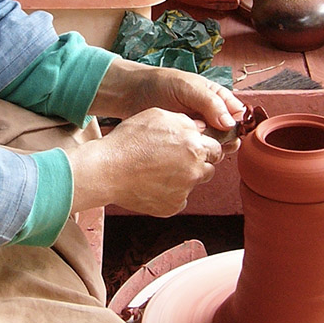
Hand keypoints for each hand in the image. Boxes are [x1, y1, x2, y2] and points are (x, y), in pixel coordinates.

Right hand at [65, 107, 224, 215]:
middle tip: (173, 159)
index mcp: (195, 146)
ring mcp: (185, 191)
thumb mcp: (158, 116)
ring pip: (193, 184)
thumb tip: (200, 129)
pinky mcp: (173, 206)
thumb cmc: (129, 140)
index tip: (192, 148)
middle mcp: (195, 170)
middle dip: (197, 163)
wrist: (107, 170)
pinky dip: (170, 193)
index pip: (216, 148)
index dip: (204, 147)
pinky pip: (179, 199)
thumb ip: (185, 121)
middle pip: (208, 168)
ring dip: (184, 178)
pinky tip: (152, 183)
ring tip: (159, 171)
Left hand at [89, 59, 245, 140]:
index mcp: (217, 98)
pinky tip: (191, 154)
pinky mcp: (185, 142)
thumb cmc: (162, 84)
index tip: (231, 133)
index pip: (237, 114)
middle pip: (229, 133)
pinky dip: (197, 154)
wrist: (133, 94)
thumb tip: (230, 123)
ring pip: (215, 145)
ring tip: (201, 148)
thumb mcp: (188, 87)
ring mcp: (199, 130)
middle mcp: (211, 115)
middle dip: (226, 141)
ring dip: (212, 149)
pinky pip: (197, 151)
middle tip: (218, 145)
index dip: (237, 125)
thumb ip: (209, 103)